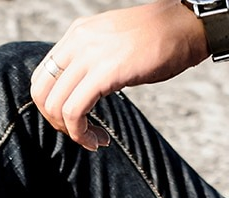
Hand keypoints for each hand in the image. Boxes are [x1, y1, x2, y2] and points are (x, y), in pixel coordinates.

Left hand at [30, 0, 209, 150]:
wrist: (189, 25)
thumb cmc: (158, 41)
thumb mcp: (110, 47)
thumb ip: (88, 64)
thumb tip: (73, 95)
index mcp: (76, 34)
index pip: (42, 76)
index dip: (48, 105)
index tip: (68, 120)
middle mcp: (78, 41)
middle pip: (40, 92)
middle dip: (53, 121)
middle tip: (76, 132)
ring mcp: (90, 55)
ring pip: (55, 105)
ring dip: (70, 131)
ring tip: (91, 139)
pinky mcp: (105, 72)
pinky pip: (74, 112)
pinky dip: (80, 133)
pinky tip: (98, 139)